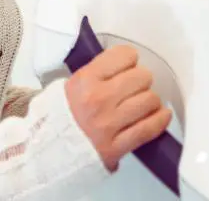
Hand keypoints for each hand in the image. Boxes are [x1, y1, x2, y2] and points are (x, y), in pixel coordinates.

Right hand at [65, 45, 171, 171]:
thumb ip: (98, 72)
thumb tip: (124, 62)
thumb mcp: (73, 85)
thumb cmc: (62, 117)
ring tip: (145, 103)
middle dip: (141, 80)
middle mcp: (98, 99)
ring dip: (151, 101)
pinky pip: (147, 129)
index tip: (129, 64)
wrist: (47, 152)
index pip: (124, 56)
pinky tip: (162, 115)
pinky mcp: (115, 147)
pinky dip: (159, 120)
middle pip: (141, 77)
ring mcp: (107, 124)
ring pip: (149, 101)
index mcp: (85, 79)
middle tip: (136, 86)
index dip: (129, 59)